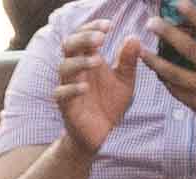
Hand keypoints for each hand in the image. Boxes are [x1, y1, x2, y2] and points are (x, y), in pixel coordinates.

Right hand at [50, 15, 143, 149]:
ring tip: (97, 61)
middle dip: (83, 38)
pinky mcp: (66, 106)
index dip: (93, 27)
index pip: (83, 35)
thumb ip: (128, 61)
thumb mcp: (125, 81)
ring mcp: (68, 87)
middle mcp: (76, 70)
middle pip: (69, 45)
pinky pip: (61, 93)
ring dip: (80, 62)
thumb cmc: (110, 105)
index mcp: (88, 59)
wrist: (102, 136)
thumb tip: (134, 37)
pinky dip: (72, 88)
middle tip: (101, 38)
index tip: (109, 26)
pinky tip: (86, 87)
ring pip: (64, 67)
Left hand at [136, 1, 195, 146]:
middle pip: (188, 49)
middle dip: (168, 33)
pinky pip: (176, 90)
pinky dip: (164, 79)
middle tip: (151, 23)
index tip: (179, 3)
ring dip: (156, 60)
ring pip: (175, 73)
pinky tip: (154, 69)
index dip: (194, 15)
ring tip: (141, 50)